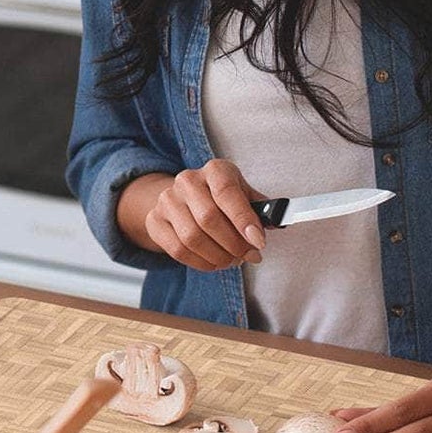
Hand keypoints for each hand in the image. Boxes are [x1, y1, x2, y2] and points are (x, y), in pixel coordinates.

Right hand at [143, 159, 267, 271]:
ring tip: (232, 259)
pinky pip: (177, 250)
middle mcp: (187, 180)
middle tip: (249, 255)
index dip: (243, 219)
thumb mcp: (245, 195)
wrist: (185, 197)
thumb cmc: (223, 198)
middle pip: (208, 218)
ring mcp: (167, 200)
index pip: (226, 192)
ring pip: (192, 238)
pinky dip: (201, 263)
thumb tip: (276, 220)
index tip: (258, 242)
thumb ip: (261, 209)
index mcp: (215, 170)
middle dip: (234, 244)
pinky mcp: (155, 220)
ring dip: (218, 257)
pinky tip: (214, 262)